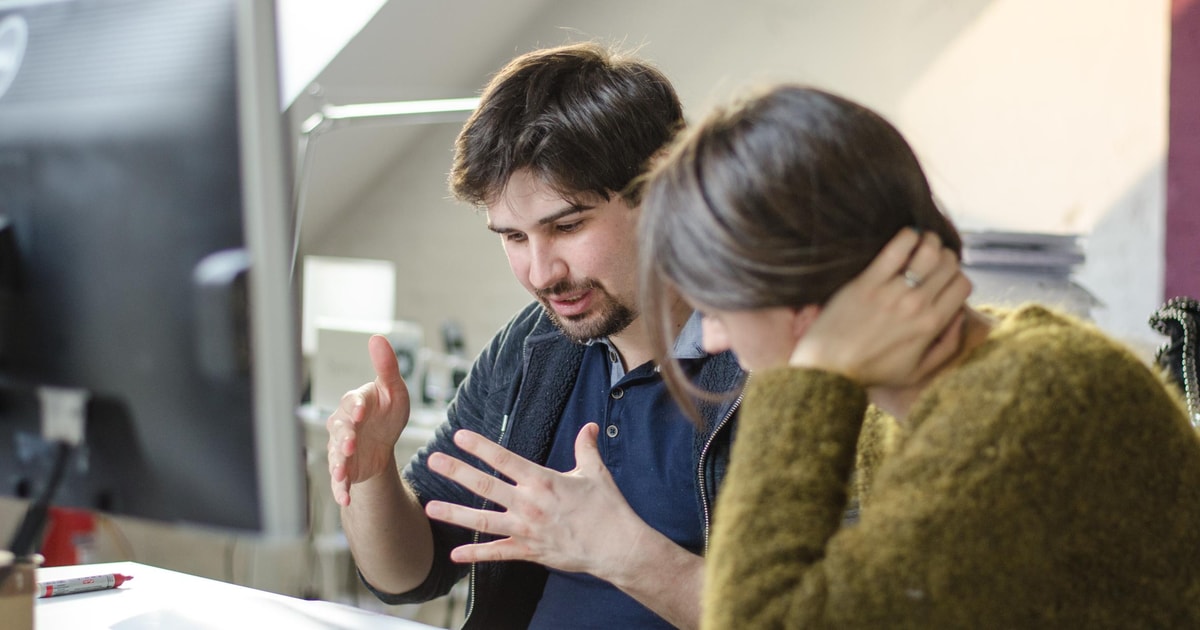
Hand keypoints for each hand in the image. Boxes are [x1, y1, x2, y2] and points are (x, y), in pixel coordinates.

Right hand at [326, 334, 411, 506]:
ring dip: (338, 465)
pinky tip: (344, 498)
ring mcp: (340, 447)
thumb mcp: (394, 390)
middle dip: (343, 438)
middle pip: (340, 430)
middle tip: (349, 445)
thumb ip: (387, 367)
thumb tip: (377, 337)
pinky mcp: (344, 468)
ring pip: (335, 455)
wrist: (383, 441)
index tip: (361, 409)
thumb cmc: (388, 410)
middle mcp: (343, 424)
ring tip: (342, 474)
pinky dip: (340, 489)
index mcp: (356, 402)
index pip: (352, 402)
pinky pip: (340, 479)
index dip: (356, 406)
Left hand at [424, 424, 648, 579]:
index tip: (459, 436)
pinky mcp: (529, 551)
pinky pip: (497, 553)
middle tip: (433, 461)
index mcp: (542, 481)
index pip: (504, 459)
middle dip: (456, 472)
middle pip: (485, 486)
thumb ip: (586, 447)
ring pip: (482, 521)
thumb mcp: (596, 472)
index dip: (480, 447)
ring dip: (454, 514)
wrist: (617, 546)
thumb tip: (589, 427)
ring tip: (429, 508)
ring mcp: (526, 530)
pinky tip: (454, 555)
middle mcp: (529, 504)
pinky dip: (475, 555)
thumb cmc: (608, 508)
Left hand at [789, 228, 971, 386]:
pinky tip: (905, 238)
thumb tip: (961, 317)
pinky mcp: (867, 282)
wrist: (829, 367)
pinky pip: (896, 248)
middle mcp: (916, 305)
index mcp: (931, 325)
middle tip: (932, 259)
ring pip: (929, 250)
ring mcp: (892, 292)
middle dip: (946, 256)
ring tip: (921, 242)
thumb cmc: (871, 371)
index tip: (943, 278)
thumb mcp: (917, 372)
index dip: (956, 277)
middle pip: (949, 263)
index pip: (963, 285)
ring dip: (930, 241)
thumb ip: (947, 347)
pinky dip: (907, 236)